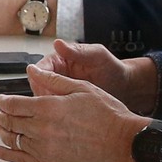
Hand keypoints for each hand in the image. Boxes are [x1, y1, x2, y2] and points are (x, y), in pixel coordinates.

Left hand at [0, 62, 145, 161]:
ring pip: (13, 139)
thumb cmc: (107, 115)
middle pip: (10, 121)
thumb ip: (53, 80)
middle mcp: (42, 128)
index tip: (0, 99)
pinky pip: (21, 159)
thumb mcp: (81, 87)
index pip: (14, 104)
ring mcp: (44, 147)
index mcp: (48, 107)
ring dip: (2, 131)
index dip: (3, 101)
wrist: (123, 142)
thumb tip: (34, 70)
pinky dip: (6, 155)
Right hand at [38, 39, 158, 114]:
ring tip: (59, 113)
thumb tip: (58, 43)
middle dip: (42, 95)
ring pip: (43, 98)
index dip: (39, 79)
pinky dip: (55, 113)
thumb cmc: (113, 68)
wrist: (125, 87)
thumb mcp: (97, 56)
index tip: (46, 90)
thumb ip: (78, 51)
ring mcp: (61, 89)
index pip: (40, 68)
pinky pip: (53, 108)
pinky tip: (63, 118)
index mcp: (60, 59)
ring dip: (47, 106)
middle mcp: (57, 74)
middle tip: (53, 105)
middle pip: (37, 85)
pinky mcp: (65, 103)